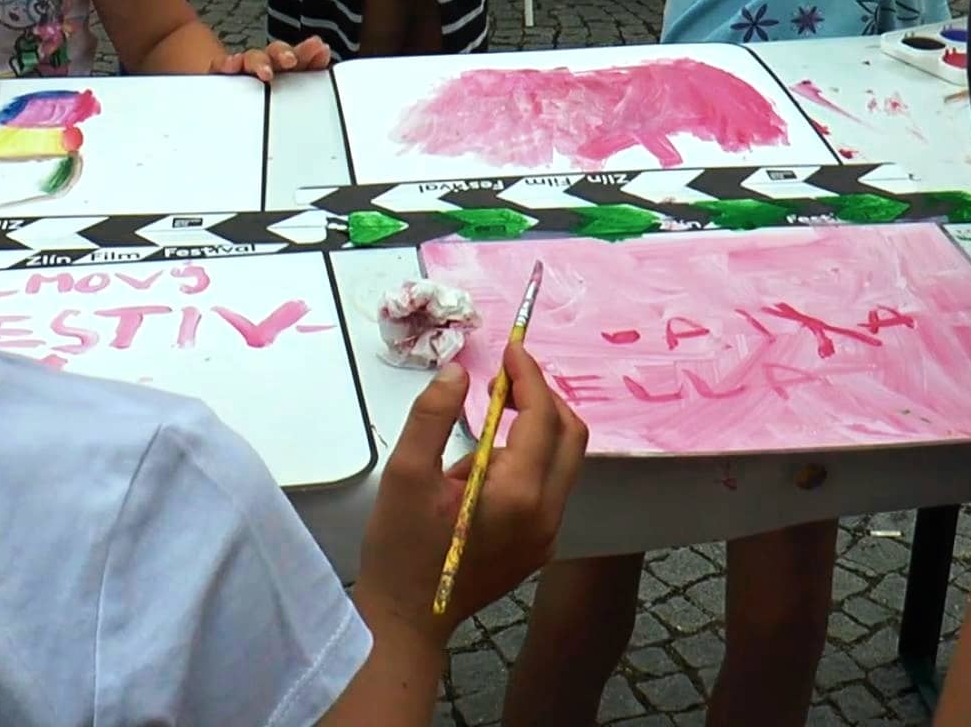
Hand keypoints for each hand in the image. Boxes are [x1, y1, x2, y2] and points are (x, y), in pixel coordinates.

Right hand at [216, 36, 332, 81]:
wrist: (230, 92)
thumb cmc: (265, 88)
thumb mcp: (291, 83)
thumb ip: (310, 68)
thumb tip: (324, 51)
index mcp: (284, 66)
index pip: (298, 55)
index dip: (309, 51)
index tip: (320, 48)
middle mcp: (265, 62)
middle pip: (275, 52)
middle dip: (284, 53)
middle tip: (291, 60)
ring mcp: (244, 67)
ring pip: (252, 58)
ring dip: (260, 62)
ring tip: (266, 73)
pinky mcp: (222, 72)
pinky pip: (222, 66)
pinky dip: (228, 63)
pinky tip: (234, 65)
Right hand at [353, 344, 587, 646]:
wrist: (405, 622)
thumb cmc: (400, 551)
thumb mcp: (404, 475)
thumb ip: (433, 416)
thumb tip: (459, 372)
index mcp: (518, 494)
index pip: (542, 417)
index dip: (529, 376)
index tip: (511, 348)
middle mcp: (546, 514)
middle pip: (570, 436)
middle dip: (544, 397)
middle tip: (509, 375)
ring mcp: (547, 535)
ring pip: (563, 462)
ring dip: (537, 428)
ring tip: (490, 417)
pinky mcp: (538, 547)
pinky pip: (548, 488)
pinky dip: (530, 460)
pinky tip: (487, 463)